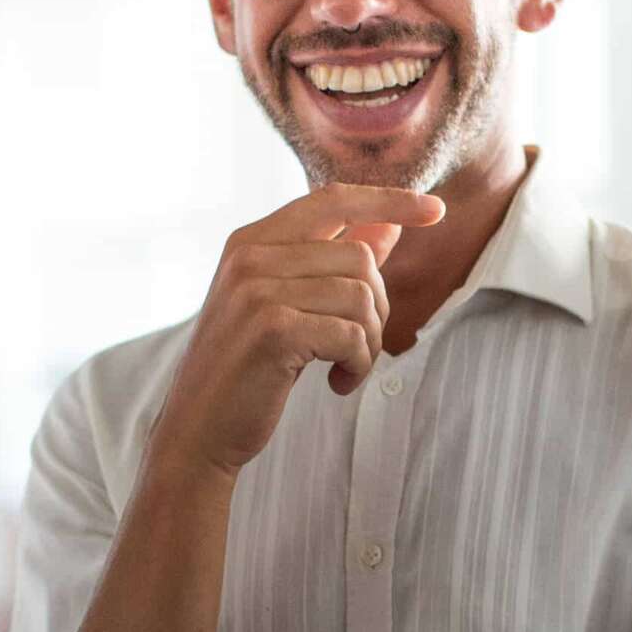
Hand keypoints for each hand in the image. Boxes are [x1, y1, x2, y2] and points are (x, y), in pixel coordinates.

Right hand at [150, 185, 444, 478]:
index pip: (332, 200)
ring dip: (368, 341)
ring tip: (346, 368)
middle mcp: (250, 256)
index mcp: (251, 241)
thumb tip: (389, 226)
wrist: (197, 431)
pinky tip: (338, 384)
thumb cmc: (247, 371)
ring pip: (361, 294)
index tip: (435, 211)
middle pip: (359, 255)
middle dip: (376, 306)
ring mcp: (257, 290)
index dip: (388, 200)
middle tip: (358, 347)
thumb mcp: (289, 308)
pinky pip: (351, 333)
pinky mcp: (272, 329)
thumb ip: (332, 265)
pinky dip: (359, 363)